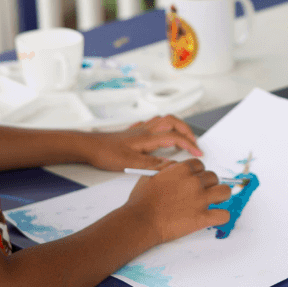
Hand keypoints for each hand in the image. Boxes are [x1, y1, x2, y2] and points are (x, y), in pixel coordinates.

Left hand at [83, 115, 203, 171]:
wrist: (88, 146)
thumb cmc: (106, 153)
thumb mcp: (131, 163)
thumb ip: (153, 165)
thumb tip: (172, 166)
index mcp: (147, 138)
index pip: (175, 137)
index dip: (190, 145)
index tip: (198, 154)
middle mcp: (145, 130)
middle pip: (172, 122)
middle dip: (187, 130)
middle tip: (194, 142)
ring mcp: (138, 130)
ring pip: (162, 120)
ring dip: (175, 126)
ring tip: (181, 137)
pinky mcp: (131, 133)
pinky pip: (150, 124)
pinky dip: (159, 127)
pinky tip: (157, 133)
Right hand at [125, 159, 230, 244]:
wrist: (140, 221)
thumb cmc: (142, 200)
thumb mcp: (150, 174)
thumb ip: (166, 167)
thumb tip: (175, 165)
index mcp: (182, 170)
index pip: (200, 165)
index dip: (198, 173)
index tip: (195, 180)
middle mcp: (194, 182)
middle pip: (213, 177)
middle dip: (208, 184)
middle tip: (202, 192)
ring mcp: (200, 200)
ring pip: (224, 191)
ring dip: (221, 195)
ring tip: (215, 201)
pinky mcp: (202, 218)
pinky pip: (224, 214)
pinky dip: (221, 216)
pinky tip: (215, 216)